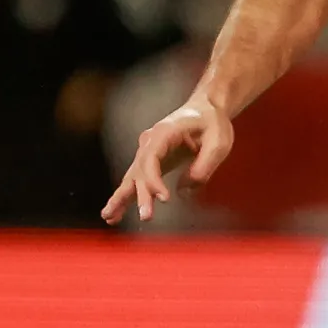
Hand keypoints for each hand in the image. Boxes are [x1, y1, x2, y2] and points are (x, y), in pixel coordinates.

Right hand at [104, 96, 232, 224]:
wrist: (207, 109)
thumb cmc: (213, 123)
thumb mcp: (218, 142)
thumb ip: (204, 166)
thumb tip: (184, 191)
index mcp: (164, 132)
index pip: (151, 158)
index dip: (154, 180)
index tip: (164, 198)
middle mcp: (150, 141)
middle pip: (140, 170)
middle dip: (141, 195)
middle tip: (146, 216)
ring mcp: (148, 152)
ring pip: (132, 177)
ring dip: (121, 198)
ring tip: (108, 217)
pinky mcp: (152, 163)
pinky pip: (136, 181)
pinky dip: (125, 197)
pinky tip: (114, 214)